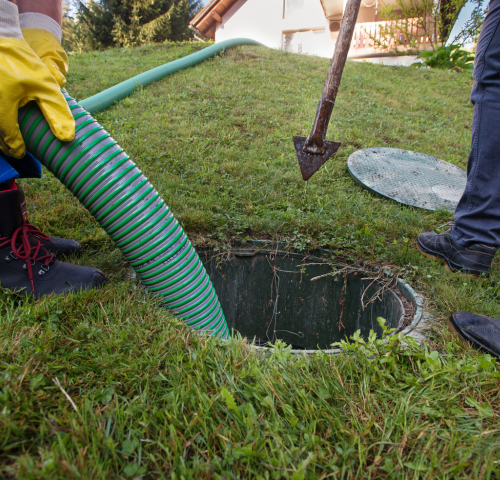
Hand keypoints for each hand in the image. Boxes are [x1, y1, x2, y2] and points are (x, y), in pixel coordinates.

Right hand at [0, 36, 74, 158]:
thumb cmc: (22, 61)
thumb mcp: (45, 86)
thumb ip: (56, 112)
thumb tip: (67, 138)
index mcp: (2, 108)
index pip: (8, 138)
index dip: (16, 149)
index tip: (21, 153)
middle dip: (4, 145)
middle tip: (14, 151)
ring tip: (7, 141)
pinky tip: (1, 123)